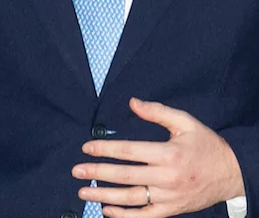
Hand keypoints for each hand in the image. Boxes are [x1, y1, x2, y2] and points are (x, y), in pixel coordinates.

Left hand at [72, 97, 244, 216]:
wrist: (232, 174)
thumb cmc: (206, 145)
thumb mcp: (185, 122)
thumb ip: (157, 111)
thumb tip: (132, 102)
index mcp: (168, 154)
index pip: (129, 151)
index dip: (105, 149)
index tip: (86, 147)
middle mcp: (167, 178)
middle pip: (125, 176)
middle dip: (98, 173)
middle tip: (77, 170)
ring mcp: (169, 197)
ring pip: (131, 199)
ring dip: (105, 196)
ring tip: (83, 192)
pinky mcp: (172, 210)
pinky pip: (145, 216)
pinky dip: (125, 216)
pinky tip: (107, 211)